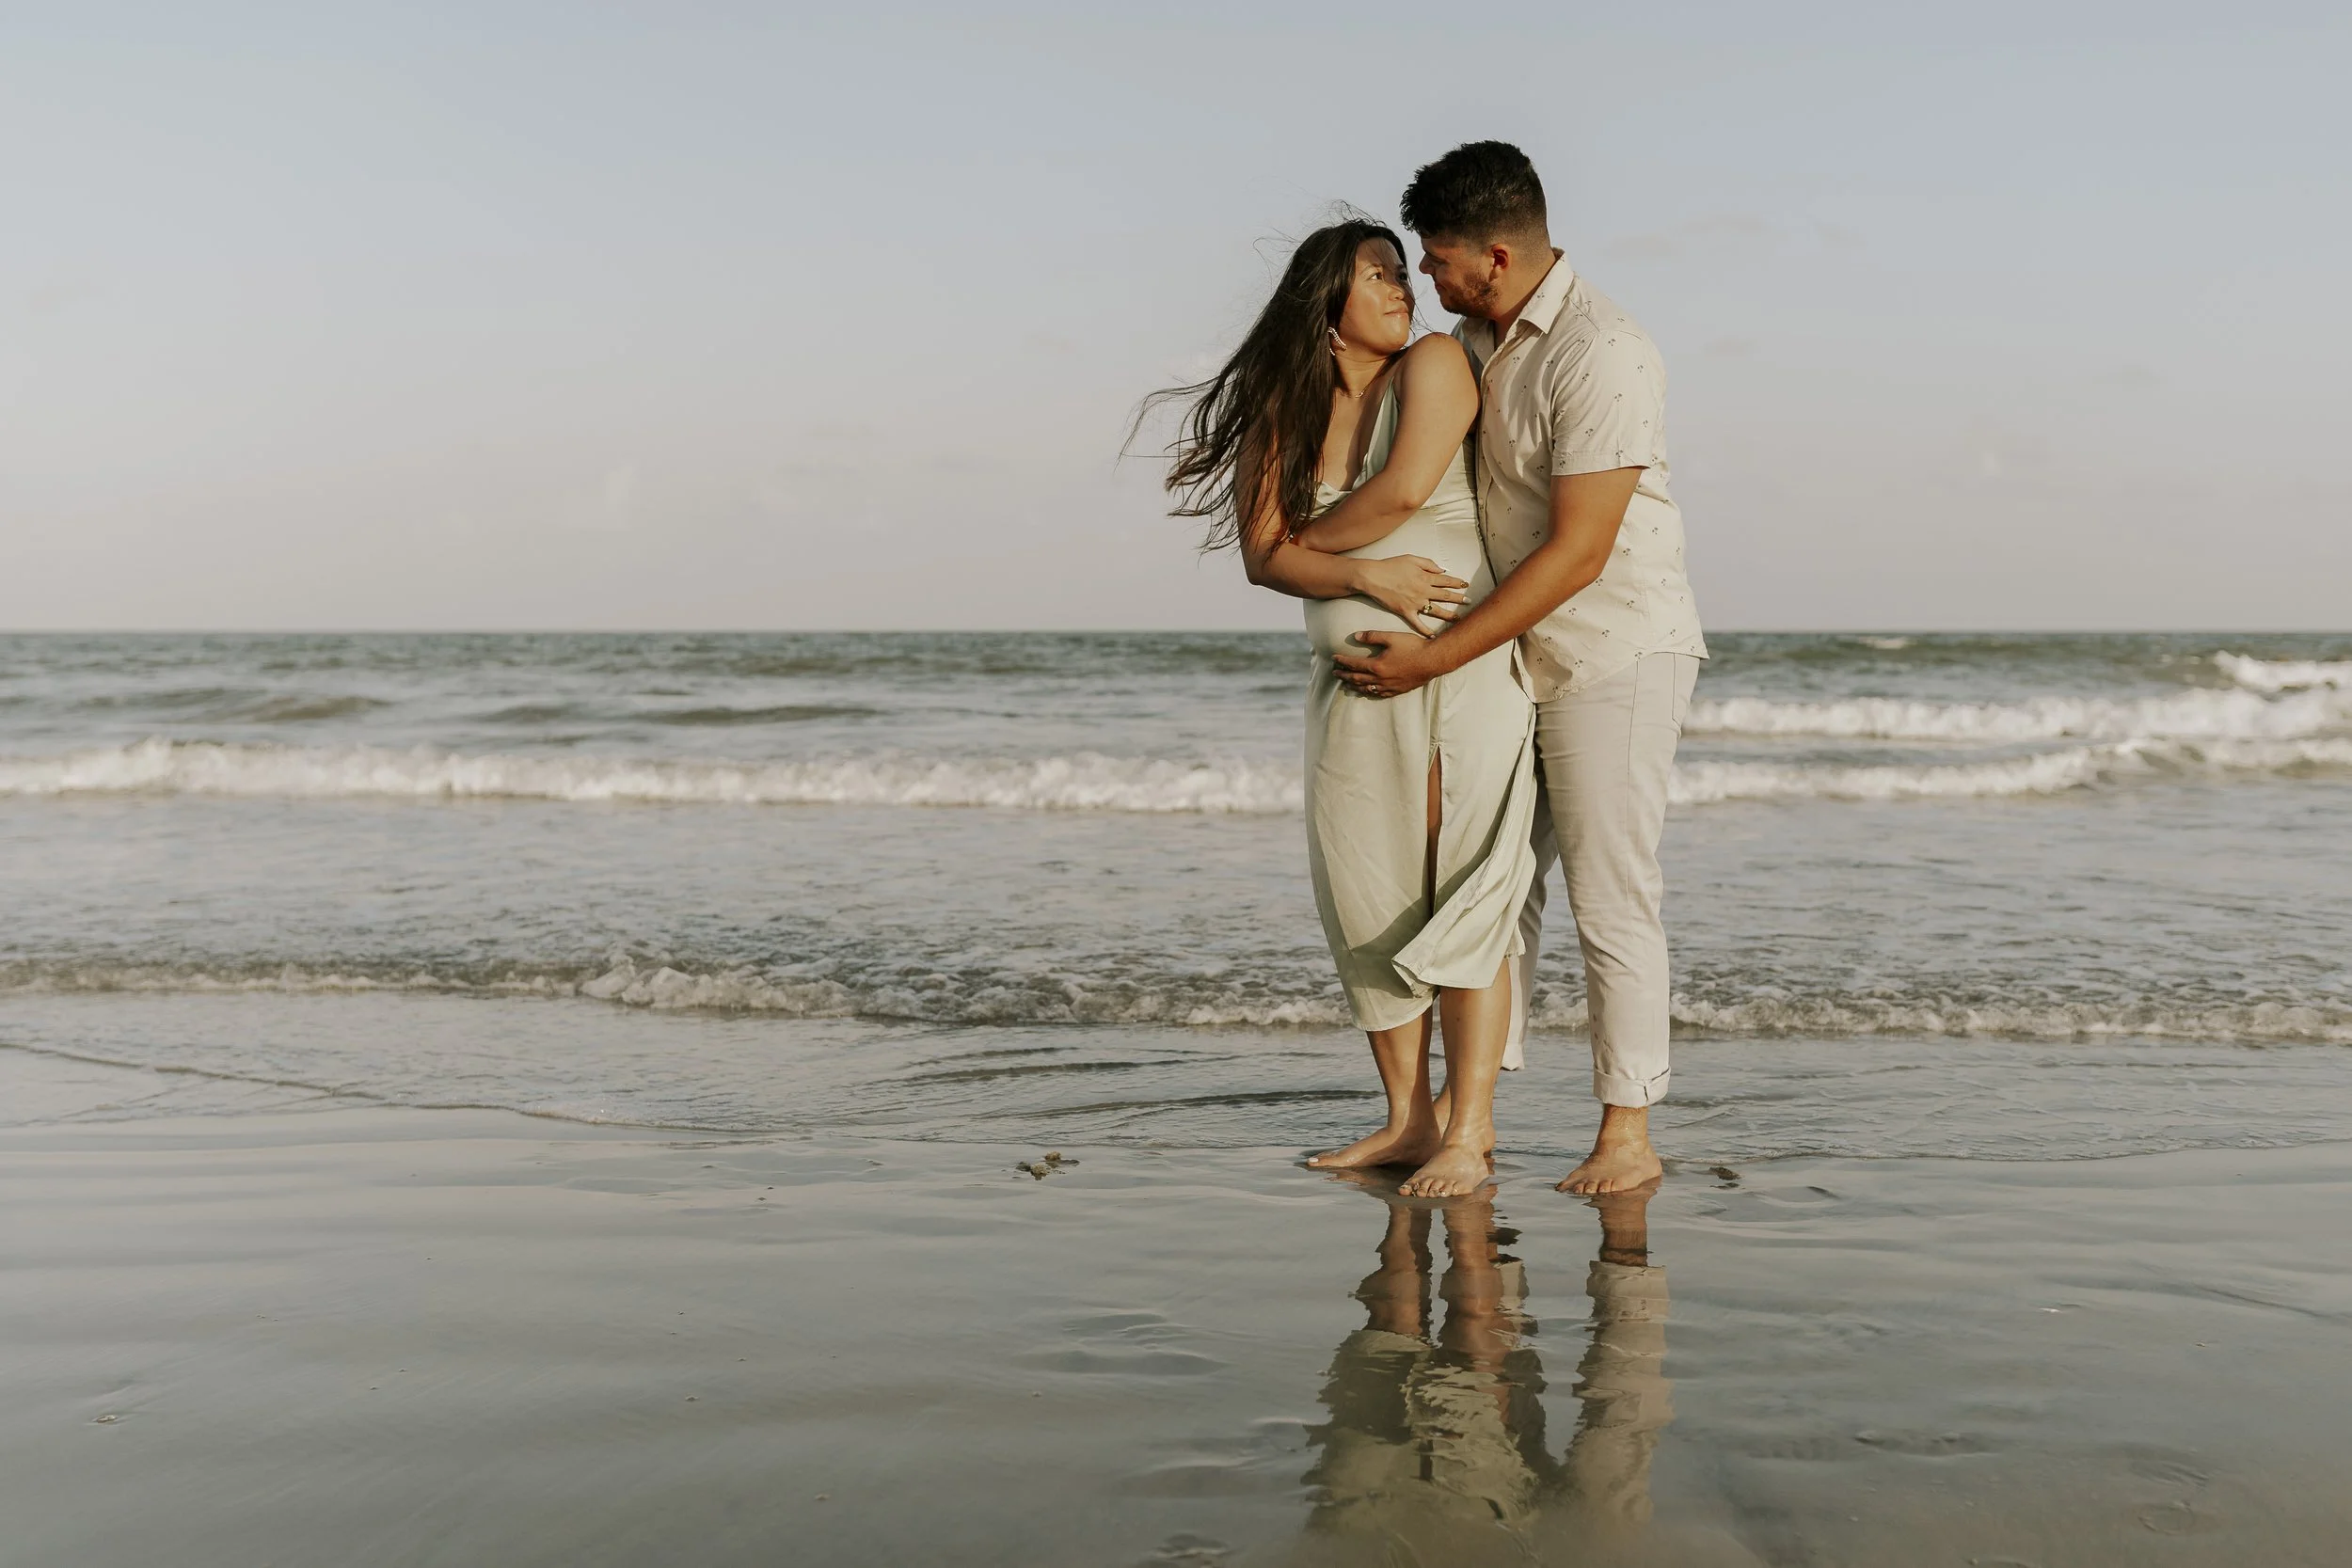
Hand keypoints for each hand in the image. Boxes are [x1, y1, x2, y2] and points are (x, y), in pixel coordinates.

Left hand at [1334, 630, 1443, 698]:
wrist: (1433, 660)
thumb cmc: (1413, 647)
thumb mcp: (1392, 637)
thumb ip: (1373, 636)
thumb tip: (1356, 636)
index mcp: (1377, 665)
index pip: (1354, 664)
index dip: (1343, 661)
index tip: (1334, 658)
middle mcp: (1380, 678)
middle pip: (1357, 678)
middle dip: (1344, 676)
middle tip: (1335, 674)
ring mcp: (1389, 686)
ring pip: (1367, 688)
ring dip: (1355, 686)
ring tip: (1347, 684)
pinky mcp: (1397, 690)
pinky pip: (1379, 694)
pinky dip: (1370, 692)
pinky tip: (1368, 690)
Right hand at [1349, 556, 1466, 633]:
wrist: (1373, 577)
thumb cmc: (1390, 566)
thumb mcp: (1411, 558)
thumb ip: (1428, 563)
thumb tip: (1442, 569)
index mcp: (1425, 577)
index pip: (1446, 580)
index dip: (1457, 583)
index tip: (1465, 585)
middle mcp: (1423, 591)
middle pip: (1445, 596)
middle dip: (1458, 598)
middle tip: (1468, 601)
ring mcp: (1415, 603)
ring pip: (1436, 611)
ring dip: (1449, 615)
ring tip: (1458, 618)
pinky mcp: (1405, 612)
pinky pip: (1418, 623)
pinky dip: (1426, 631)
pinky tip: (1433, 636)